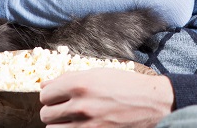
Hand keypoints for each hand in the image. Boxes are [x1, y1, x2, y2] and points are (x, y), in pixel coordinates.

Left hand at [39, 69, 173, 127]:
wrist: (152, 103)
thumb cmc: (126, 85)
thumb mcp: (98, 74)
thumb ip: (69, 79)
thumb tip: (44, 85)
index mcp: (81, 84)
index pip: (45, 94)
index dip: (50, 95)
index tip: (57, 97)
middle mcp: (81, 105)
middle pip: (46, 113)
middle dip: (53, 110)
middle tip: (65, 108)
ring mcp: (87, 125)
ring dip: (60, 123)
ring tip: (72, 118)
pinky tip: (80, 125)